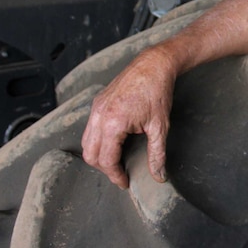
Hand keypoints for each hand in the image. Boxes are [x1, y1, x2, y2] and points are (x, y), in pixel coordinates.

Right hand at [81, 46, 176, 188]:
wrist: (154, 65)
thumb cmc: (158, 93)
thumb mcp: (160, 127)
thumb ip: (157, 154)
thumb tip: (159, 176)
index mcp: (113, 124)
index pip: (106, 160)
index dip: (115, 175)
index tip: (125, 182)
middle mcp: (99, 116)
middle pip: (90, 154)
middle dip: (105, 168)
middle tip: (121, 173)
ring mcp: (96, 108)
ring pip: (86, 142)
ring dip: (99, 155)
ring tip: (117, 160)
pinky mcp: (97, 103)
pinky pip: (90, 129)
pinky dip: (97, 141)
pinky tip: (114, 142)